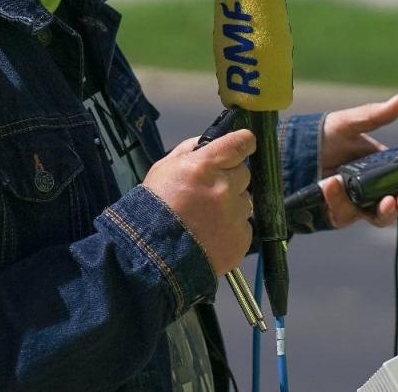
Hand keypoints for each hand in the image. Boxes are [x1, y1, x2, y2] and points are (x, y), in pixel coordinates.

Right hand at [143, 129, 255, 275]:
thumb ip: (188, 151)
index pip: (240, 144)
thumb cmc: (153, 207)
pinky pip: (244, 227)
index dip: (244, 142)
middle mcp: (225, 187)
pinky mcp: (241, 239)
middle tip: (211, 192)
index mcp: (206, 166)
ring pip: (244, 202)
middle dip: (230, 179)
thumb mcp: (163, 169)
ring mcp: (235, 215)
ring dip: (231, 205)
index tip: (244, 144)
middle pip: (243, 173)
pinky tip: (212, 236)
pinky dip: (231, 229)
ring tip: (208, 219)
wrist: (152, 256)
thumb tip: (208, 144)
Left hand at [318, 92, 397, 227]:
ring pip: (379, 216)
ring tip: (387, 203)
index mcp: (383, 166)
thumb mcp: (350, 123)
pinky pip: (345, 214)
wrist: (292, 150)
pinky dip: (340, 201)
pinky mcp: (338, 212)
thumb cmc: (324, 135)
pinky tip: (332, 185)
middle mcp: (374, 187)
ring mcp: (357, 202)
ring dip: (387, 212)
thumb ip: (375, 116)